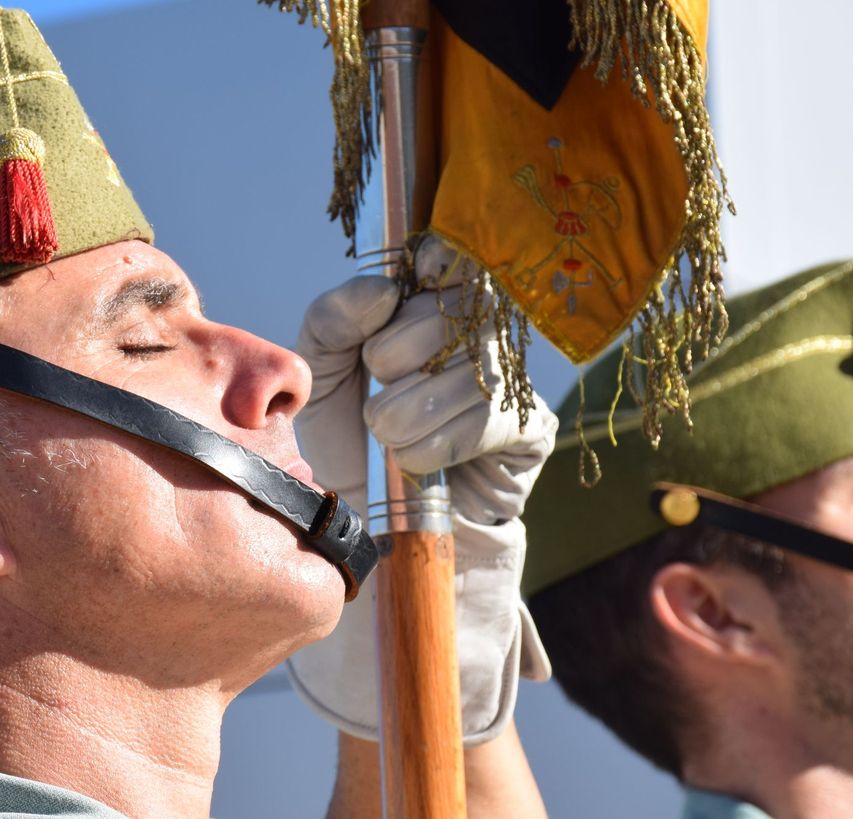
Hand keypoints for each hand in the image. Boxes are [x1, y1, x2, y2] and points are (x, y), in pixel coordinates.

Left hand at [288, 238, 556, 744]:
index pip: (449, 258)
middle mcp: (480, 333)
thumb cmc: (347, 443)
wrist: (377, 526)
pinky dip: (440, 442)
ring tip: (388, 438)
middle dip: (396, 354)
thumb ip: (334, 320)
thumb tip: (384, 289)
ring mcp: (511, 377)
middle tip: (377, 389)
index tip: (398, 292)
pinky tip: (418, 461)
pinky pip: (489, 418)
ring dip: (410, 411)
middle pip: (452, 309)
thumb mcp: (322, 375)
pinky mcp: (530, 427)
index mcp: (430, 306)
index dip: (432, 264)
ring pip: (467, 367)